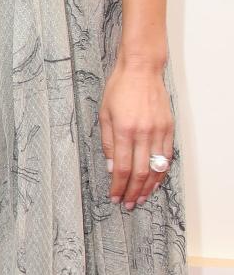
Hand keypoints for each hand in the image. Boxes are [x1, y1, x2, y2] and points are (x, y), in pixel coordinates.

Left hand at [100, 59, 172, 209]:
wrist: (141, 70)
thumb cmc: (120, 88)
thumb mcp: (104, 113)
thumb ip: (107, 141)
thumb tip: (110, 166)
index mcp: (123, 129)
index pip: (121, 167)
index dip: (118, 185)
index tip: (114, 197)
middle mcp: (142, 133)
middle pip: (140, 172)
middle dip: (132, 191)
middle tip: (128, 204)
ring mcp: (158, 131)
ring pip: (156, 168)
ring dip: (148, 187)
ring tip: (140, 198)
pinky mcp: (169, 129)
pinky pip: (167, 157)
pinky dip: (162, 173)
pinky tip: (155, 182)